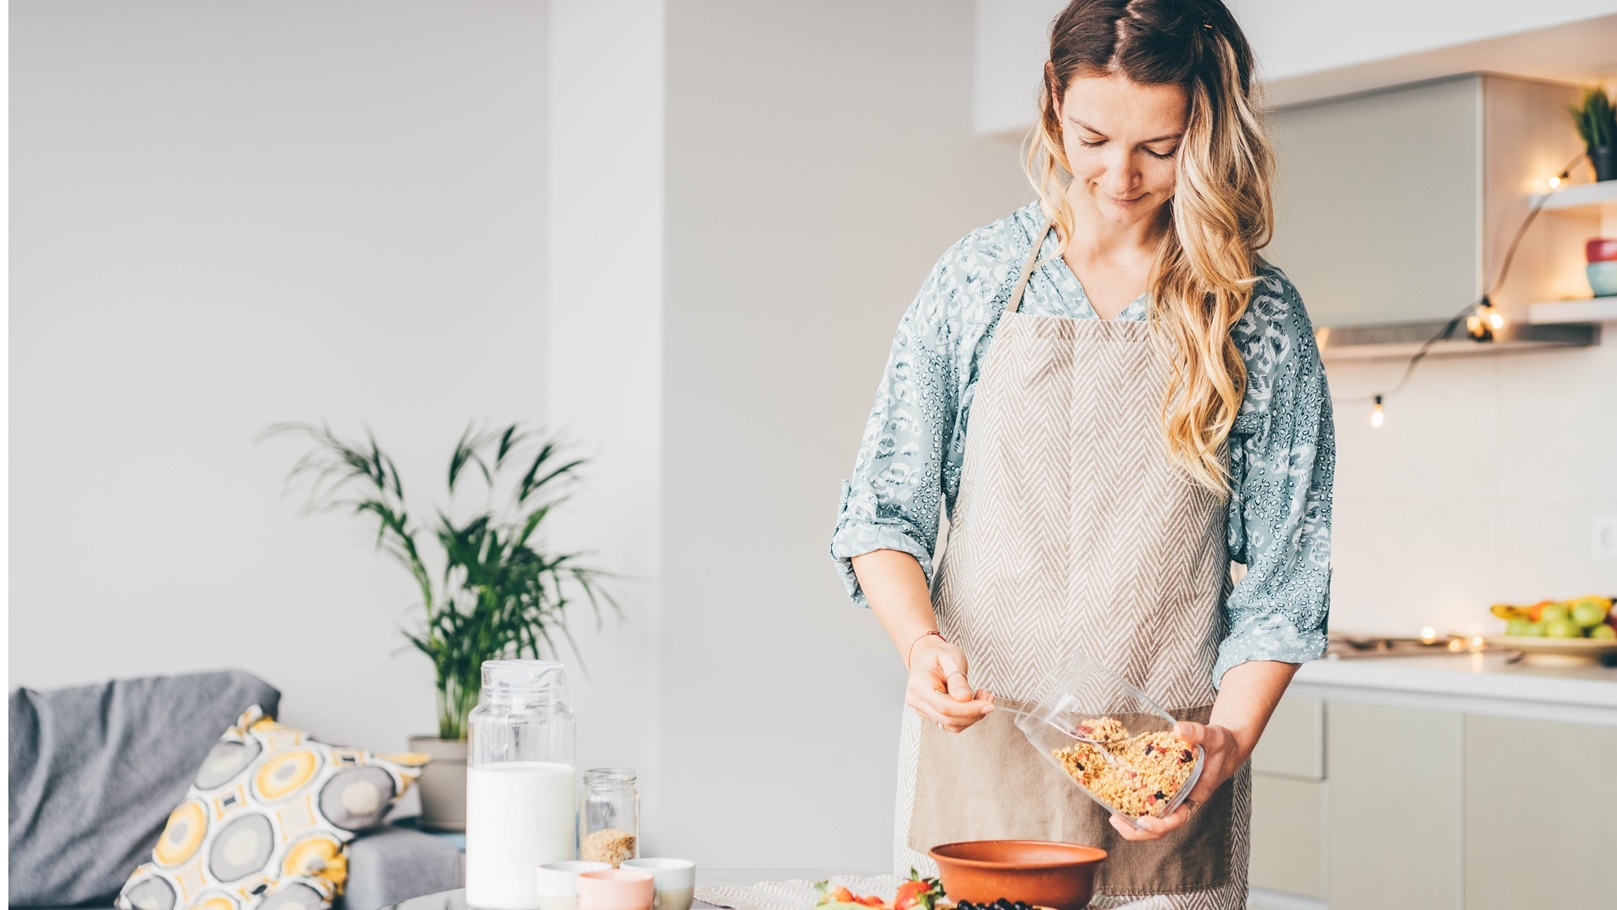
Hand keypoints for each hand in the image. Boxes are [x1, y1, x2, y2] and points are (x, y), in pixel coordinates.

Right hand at [907, 636, 993, 732]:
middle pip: (947, 718)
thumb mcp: (951, 657)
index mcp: (919, 685)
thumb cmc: (938, 654)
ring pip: (950, 724)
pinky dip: (967, 717)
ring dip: (972, 716)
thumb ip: (957, 678)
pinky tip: (975, 703)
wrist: (927, 655)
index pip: (944, 706)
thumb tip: (965, 698)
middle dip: (973, 712)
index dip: (968, 709)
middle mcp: (917, 700)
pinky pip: (951, 723)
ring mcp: (922, 709)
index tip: (987, 705)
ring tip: (983, 697)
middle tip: (989, 697)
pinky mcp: (931, 714)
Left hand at [1107, 720, 1244, 840]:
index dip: (1160, 825)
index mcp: (1196, 796)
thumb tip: (1178, 729)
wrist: (1225, 746)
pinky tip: (1118, 797)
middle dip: (1138, 830)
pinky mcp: (1165, 789)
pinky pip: (1149, 803)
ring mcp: (1173, 797)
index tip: (1144, 821)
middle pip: (1161, 828)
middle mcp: (1183, 801)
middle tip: (1115, 820)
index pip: (1178, 820)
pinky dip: (1134, 804)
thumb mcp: (1214, 736)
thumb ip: (1197, 733)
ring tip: (1112, 816)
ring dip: (1132, 822)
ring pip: (1153, 819)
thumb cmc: (1222, 745)